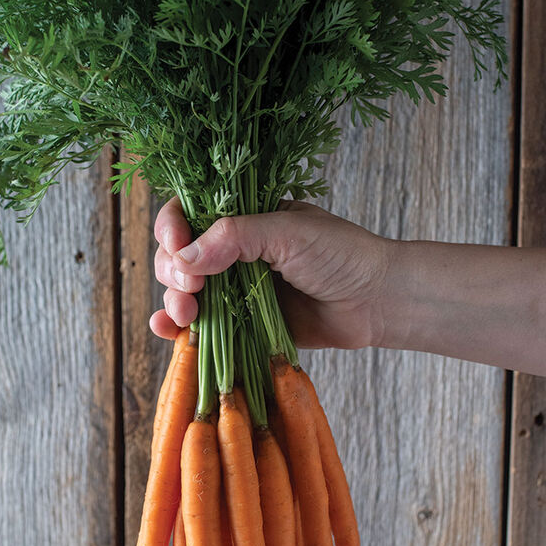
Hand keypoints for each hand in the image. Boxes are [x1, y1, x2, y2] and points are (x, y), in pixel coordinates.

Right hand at [150, 198, 393, 348]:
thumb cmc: (342, 255)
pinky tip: (169, 331)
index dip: (174, 229)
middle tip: (193, 287)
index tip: (177, 245)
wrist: (376, 302)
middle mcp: (233, 252)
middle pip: (179, 257)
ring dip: (174, 301)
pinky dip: (180, 329)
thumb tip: (184, 257)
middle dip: (173, 272)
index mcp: (243, 217)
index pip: (189, 214)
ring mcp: (236, 290)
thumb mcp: (289, 232)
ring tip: (185, 314)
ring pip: (185, 293)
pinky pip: (204, 327)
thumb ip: (236, 238)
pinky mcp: (243, 325)